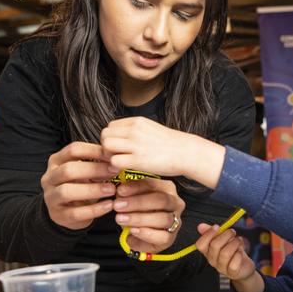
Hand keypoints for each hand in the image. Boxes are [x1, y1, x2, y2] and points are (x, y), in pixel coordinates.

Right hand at [41, 142, 117, 229]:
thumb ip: (98, 163)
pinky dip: (95, 209)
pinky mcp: (58, 215)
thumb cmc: (81, 186)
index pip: (73, 150)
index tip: (114, 156)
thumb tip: (118, 157)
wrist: (68, 212)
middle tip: (115, 171)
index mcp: (56, 161)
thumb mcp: (86, 172)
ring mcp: (51, 197)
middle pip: (69, 169)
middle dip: (94, 170)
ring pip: (67, 191)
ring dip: (93, 189)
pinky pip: (75, 213)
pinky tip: (109, 205)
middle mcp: (49, 178)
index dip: (94, 151)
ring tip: (112, 189)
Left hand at [100, 117, 224, 188]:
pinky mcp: (138, 160)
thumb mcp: (151, 129)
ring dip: (109, 156)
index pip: (111, 126)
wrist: (187, 153)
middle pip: (105, 134)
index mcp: (137, 122)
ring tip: (119, 163)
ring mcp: (135, 144)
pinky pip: (114, 161)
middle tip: (115, 157)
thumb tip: (122, 137)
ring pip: (106, 146)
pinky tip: (124, 170)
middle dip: (107, 147)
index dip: (111, 138)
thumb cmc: (171, 145)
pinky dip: (115, 167)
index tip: (118, 148)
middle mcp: (134, 130)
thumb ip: (135, 130)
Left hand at [114, 177, 185, 253]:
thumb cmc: (138, 211)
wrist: (140, 233)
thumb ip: (128, 194)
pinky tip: (132, 230)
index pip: (153, 184)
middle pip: (161, 200)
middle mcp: (175, 203)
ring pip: (162, 219)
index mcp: (167, 188)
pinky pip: (162, 237)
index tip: (120, 190)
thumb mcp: (132, 199)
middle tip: (118, 205)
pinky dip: (146, 234)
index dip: (136, 187)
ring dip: (139, 219)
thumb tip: (119, 191)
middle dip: (138, 203)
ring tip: (121, 219)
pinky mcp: (171, 238)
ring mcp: (175, 221)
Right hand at [196, 223, 255, 281]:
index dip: (208, 234)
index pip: (200, 244)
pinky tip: (240, 252)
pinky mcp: (232, 273)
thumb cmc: (233, 250)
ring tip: (238, 241)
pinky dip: (239, 255)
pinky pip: (234, 263)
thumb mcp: (224, 239)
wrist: (244, 266)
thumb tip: (200, 226)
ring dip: (234, 243)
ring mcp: (221, 268)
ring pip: (225, 253)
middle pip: (214, 246)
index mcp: (208, 251)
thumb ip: (213, 232)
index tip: (217, 227)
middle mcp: (212, 260)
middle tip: (232, 232)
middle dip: (226, 235)